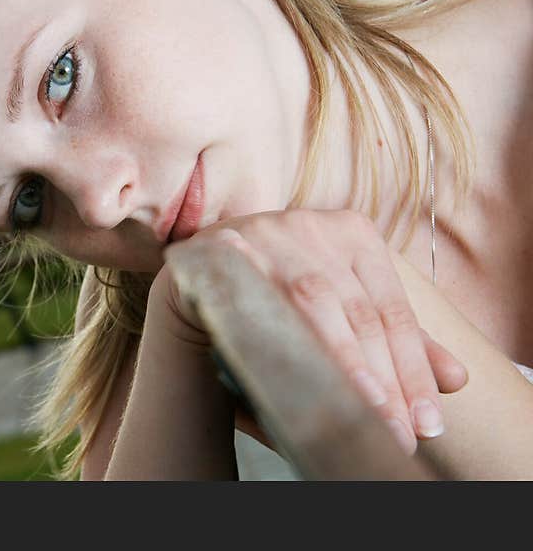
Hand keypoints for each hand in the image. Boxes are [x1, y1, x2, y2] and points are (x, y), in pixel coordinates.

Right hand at [156, 208, 467, 454]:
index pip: (391, 309)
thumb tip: (457, 379)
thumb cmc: (278, 312)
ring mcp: (263, 231)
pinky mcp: (220, 247)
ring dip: (341, 362)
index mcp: (352, 233)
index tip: (428, 423)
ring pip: (313, 302)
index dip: (414, 368)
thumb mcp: (340, 322)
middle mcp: (309, 224)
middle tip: (397, 433)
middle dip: (383, 377)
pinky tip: (298, 374)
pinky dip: (278, 337)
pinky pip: (255, 297)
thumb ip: (390, 344)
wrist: (200, 293)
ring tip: (363, 414)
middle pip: (357, 309)